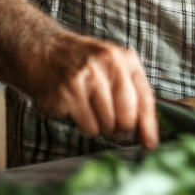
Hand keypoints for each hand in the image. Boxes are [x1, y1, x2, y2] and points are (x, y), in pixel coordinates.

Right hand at [24, 31, 159, 148]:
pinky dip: (87, 127)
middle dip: (122, 129)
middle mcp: (108, 66)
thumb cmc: (82, 62)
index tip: (150, 143)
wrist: (44, 51)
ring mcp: (87, 79)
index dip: (149, 126)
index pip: (145, 98)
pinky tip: (79, 111)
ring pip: (107, 125)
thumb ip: (132, 91)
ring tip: (92, 111)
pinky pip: (89, 127)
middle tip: (115, 127)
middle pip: (127, 116)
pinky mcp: (69, 94)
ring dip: (102, 127)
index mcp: (125, 59)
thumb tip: (146, 129)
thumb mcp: (113, 65)